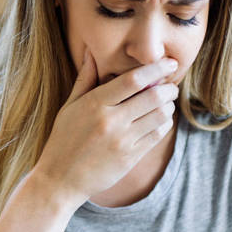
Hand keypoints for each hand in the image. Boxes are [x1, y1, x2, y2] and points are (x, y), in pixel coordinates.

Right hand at [32, 49, 178, 205]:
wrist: (60, 180)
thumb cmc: (63, 140)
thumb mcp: (69, 107)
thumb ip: (84, 79)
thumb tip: (91, 51)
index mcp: (95, 104)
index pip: (133, 80)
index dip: (156, 68)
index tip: (169, 62)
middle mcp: (111, 121)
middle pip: (152, 97)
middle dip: (168, 88)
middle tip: (171, 86)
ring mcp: (122, 141)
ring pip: (159, 116)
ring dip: (168, 106)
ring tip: (167, 103)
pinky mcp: (130, 158)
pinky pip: (156, 136)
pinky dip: (164, 125)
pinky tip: (161, 121)